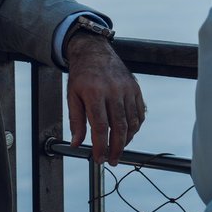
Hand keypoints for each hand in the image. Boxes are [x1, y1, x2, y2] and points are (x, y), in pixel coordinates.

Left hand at [66, 34, 145, 165]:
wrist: (94, 51)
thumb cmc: (82, 75)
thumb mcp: (72, 96)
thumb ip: (75, 121)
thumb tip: (76, 144)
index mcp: (94, 93)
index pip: (100, 127)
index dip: (100, 146)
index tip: (99, 158)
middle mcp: (113, 90)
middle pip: (119, 127)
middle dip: (116, 148)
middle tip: (111, 160)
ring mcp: (127, 89)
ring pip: (132, 122)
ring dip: (127, 140)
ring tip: (118, 149)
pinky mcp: (135, 88)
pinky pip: (139, 113)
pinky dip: (136, 127)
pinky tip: (128, 134)